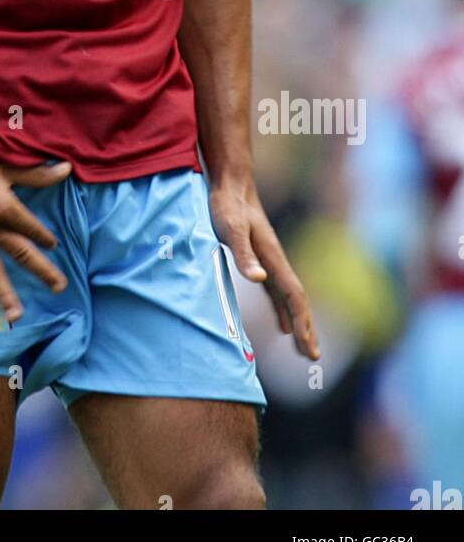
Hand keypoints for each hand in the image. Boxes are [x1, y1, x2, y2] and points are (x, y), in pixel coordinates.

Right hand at [0, 136, 71, 322]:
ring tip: (16, 315)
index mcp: (5, 206)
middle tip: (60, 287)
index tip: (52, 245)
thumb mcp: (7, 166)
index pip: (33, 229)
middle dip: (42, 271)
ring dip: (5, 293)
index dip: (45, 238)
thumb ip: (38, 175)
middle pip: (21, 253)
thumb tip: (67, 169)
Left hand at [208, 178, 320, 359]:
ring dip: (298, 323)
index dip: (302, 323)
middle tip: (313, 358)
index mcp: (272, 258)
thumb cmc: (228, 206)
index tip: (308, 348)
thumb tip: (259, 279)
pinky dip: (282, 310)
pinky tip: (281, 324)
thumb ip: (243, 254)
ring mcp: (269, 261)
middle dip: (306, 329)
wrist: (231, 183)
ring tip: (304, 348)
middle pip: (297, 301)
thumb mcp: (231, 229)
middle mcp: (275, 262)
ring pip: (289, 299)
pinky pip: (277, 292)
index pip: (294, 296)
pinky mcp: (259, 259)